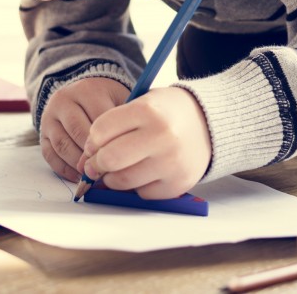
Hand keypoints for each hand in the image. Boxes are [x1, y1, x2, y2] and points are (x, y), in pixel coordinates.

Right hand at [39, 77, 129, 181]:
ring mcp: (50, 117)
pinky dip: (64, 169)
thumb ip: (124, 119)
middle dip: (92, 154)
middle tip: (106, 170)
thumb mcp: (118, 99)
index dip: (110, 140)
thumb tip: (128, 149)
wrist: (81, 93)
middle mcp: (64, 100)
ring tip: (93, 175)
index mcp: (87, 90)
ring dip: (77, 164)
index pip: (99, 118)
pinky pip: (50, 154)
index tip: (120, 156)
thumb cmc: (106, 100)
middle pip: (78, 131)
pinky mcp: (42, 133)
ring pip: (62, 144)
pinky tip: (78, 177)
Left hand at [77, 86, 211, 198]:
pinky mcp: (178, 184)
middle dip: (97, 163)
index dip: (92, 140)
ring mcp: (172, 163)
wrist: (208, 124)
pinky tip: (146, 172)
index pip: (100, 131)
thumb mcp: (142, 104)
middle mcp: (162, 137)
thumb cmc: (167, 113)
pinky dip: (138, 186)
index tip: (95, 143)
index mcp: (148, 111)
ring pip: (122, 181)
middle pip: (109, 159)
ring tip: (121, 167)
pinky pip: (142, 193)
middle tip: (98, 162)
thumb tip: (87, 162)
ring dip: (113, 178)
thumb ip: (113, 127)